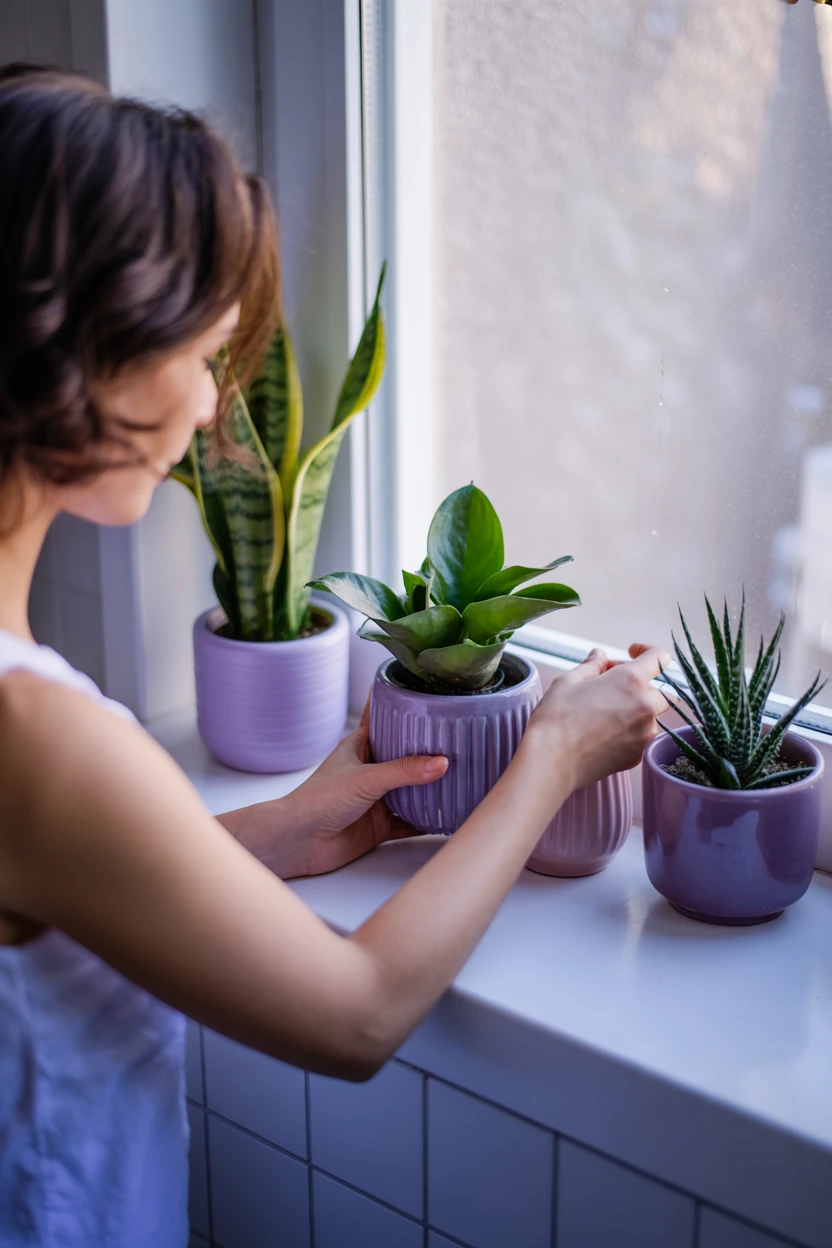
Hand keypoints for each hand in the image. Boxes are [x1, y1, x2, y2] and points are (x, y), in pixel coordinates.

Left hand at [280, 701, 447, 876]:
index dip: (404, 707)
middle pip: (406, 755)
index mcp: (360, 747)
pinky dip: (428, 819)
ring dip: (432, 785)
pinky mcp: (381, 825)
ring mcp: (377, 798)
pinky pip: (411, 821)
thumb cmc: (319, 800)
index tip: (429, 694)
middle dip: (429, 750)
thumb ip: (404, 771)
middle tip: (460, 738)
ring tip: (464, 774)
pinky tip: (448, 816)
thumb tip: (441, 763)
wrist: (300, 842)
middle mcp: (371, 770)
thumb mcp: (366, 778)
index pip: (385, 719)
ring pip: (412, 789)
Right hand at [520, 643, 669, 791]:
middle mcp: (644, 707)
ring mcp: (643, 734)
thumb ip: (591, 666)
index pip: (658, 657)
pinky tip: (601, 733)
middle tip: (612, 685)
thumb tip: (599, 656)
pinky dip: (627, 732)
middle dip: (640, 685)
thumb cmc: (556, 718)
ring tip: (603, 711)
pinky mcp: (636, 756)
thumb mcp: (568, 681)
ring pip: (651, 716)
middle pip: (661, 690)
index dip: (647, 651)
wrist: (551, 761)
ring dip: (634, 709)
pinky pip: (639, 738)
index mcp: (630, 681)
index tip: (632, 652)